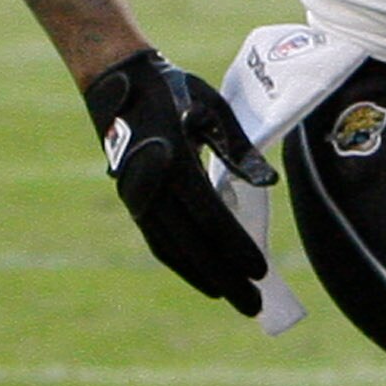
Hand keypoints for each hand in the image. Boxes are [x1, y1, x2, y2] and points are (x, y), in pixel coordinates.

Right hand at [81, 48, 265, 314]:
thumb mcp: (210, 107)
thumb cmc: (172, 89)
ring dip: (204, 278)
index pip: (210, 217)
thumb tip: (268, 183)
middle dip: (225, 277)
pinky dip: (182, 264)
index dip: (235, 248)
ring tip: (235, 299)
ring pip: (172, 250)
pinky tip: (204, 279)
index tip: (260, 271)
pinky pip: (159, 241)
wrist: (116, 80)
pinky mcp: (134, 201)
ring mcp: (138, 197)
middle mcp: (152, 186)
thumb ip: (238, 148)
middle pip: (192, 245)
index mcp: (174, 161)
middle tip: (254, 305)